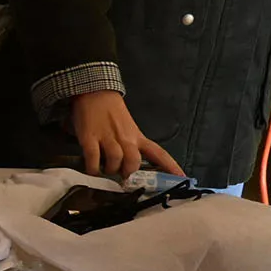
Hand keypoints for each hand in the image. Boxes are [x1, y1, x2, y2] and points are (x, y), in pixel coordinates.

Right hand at [68, 91, 183, 178]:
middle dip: (128, 172)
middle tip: (121, 176)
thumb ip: (130, 145)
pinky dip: (93, 169)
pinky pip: (93, 159)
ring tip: (105, 171)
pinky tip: (93, 170)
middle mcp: (125, 138)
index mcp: (137, 136)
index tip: (181, 178)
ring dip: (110, 170)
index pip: (158, 153)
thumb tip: (129, 167)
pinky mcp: (89, 137)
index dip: (170, 166)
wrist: (95, 92)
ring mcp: (107, 137)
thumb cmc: (111, 112)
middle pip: (134, 161)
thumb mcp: (128, 128)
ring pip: (116, 160)